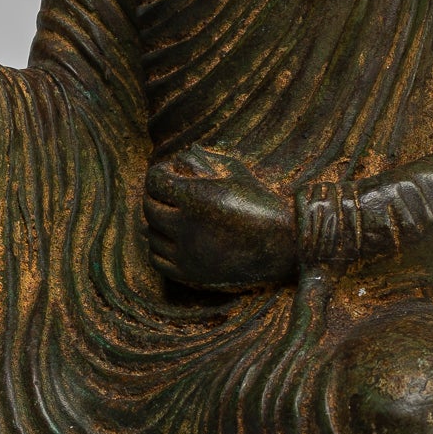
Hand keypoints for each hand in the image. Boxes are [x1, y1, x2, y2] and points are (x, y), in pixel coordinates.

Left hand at [144, 145, 296, 291]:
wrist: (283, 244)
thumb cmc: (261, 202)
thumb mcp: (235, 172)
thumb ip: (204, 161)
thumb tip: (179, 159)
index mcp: (195, 197)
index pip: (154, 182)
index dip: (158, 173)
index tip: (168, 172)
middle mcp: (185, 226)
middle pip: (149, 208)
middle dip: (156, 196)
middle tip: (168, 193)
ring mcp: (187, 253)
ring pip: (151, 235)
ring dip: (158, 222)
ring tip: (174, 215)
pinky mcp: (191, 274)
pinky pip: (157, 259)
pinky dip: (160, 247)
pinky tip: (174, 239)